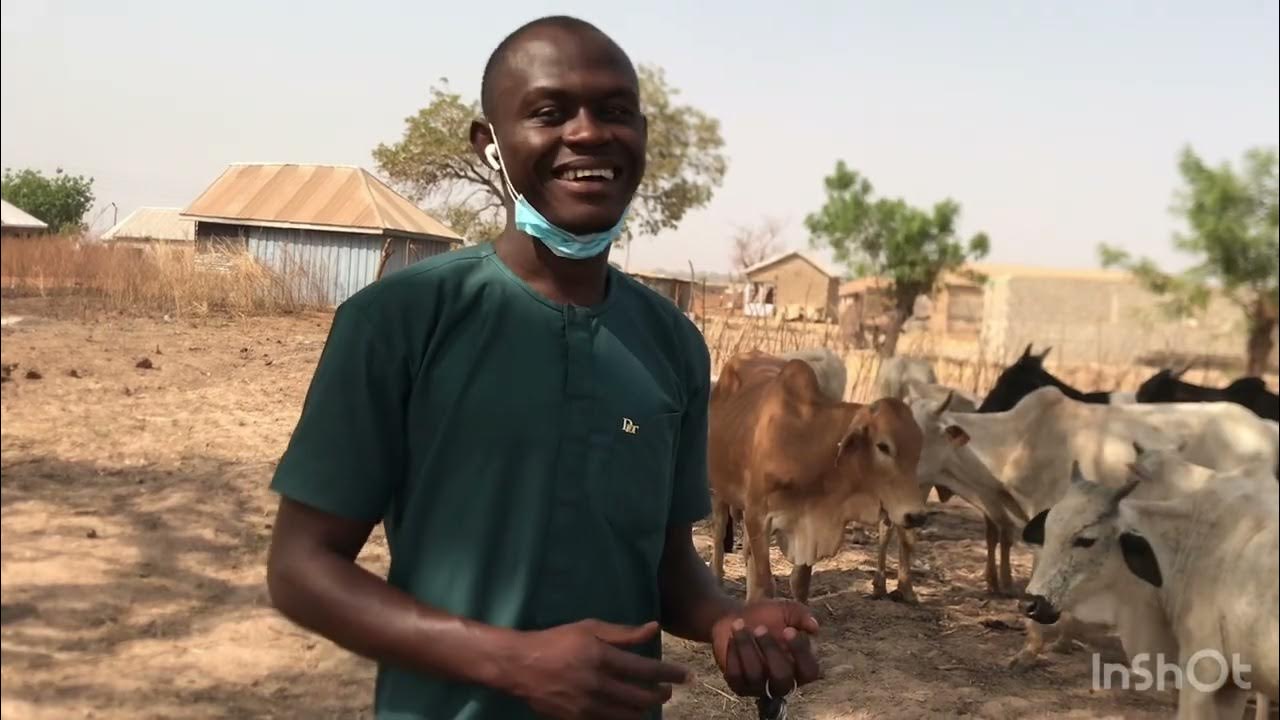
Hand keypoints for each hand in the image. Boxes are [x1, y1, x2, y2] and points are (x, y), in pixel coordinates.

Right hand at [506, 619, 689, 719]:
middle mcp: (597, 684)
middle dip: (661, 695)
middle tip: (668, 690)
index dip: (670, 674)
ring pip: (628, 716)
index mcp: (601, 657)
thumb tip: (654, 628)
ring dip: (645, 710)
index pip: (645, 669)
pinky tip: (630, 713)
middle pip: (641, 698)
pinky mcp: (577, 719)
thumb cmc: (557, 641)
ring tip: (651, 703)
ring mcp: (587, 706)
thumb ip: (623, 633)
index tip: (686, 674)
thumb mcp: (589, 628)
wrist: (520, 666)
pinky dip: (624, 719)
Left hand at [711, 600, 820, 698]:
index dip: (800, 652)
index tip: (788, 630)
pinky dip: (734, 652)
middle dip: (770, 650)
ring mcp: (759, 687)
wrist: (735, 619)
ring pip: (756, 676)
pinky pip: (735, 675)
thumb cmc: (766, 617)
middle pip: (782, 678)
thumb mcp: (785, 610)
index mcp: (800, 666)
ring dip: (747, 646)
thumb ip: (801, 615)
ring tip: (740, 625)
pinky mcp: (738, 686)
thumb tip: (814, 627)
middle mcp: (782, 682)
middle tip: (760, 628)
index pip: (809, 671)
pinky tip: (733, 636)